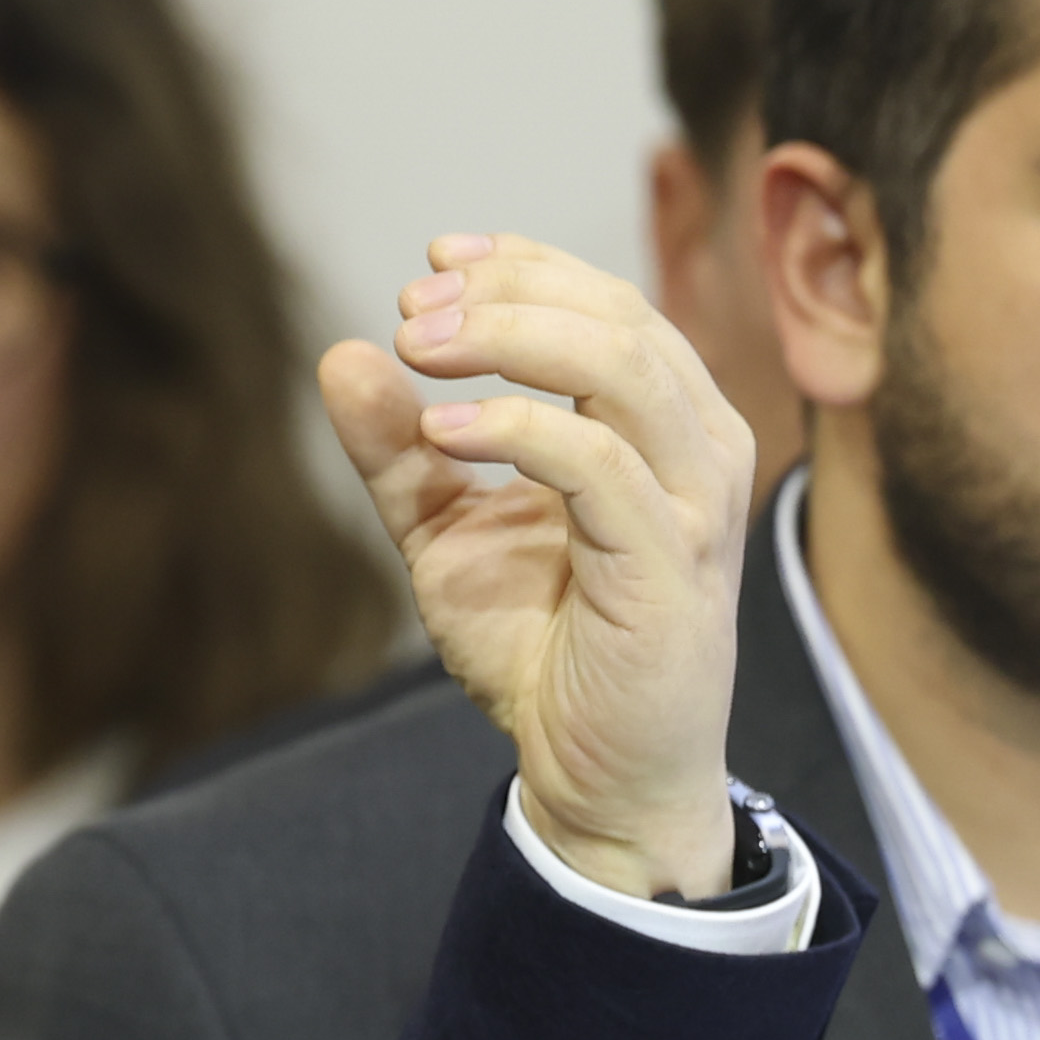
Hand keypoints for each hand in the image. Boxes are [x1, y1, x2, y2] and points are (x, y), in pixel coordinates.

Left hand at [320, 235, 762, 901]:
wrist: (597, 777)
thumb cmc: (545, 652)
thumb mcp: (448, 534)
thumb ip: (399, 452)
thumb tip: (341, 353)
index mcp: (662, 424)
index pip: (607, 302)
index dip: (520, 264)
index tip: (430, 262)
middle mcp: (697, 447)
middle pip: (616, 315)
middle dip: (503, 294)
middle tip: (411, 312)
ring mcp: (694, 502)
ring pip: (621, 365)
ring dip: (508, 338)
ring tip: (417, 346)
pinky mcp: (670, 561)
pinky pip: (597, 461)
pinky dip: (512, 428)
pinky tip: (440, 432)